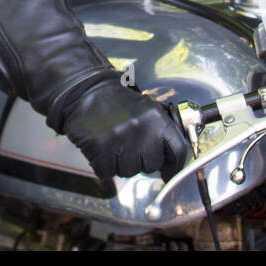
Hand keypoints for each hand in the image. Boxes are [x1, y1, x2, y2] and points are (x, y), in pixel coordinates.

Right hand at [57, 79, 190, 182]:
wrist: (88, 92)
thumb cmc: (119, 105)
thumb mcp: (149, 111)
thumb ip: (163, 133)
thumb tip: (173, 163)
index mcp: (157, 118)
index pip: (177, 150)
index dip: (174, 167)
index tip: (168, 173)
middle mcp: (141, 128)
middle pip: (151, 165)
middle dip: (141, 161)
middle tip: (130, 145)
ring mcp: (119, 138)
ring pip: (128, 172)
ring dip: (121, 163)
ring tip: (114, 144)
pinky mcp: (99, 147)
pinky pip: (107, 173)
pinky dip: (103, 166)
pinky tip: (102, 149)